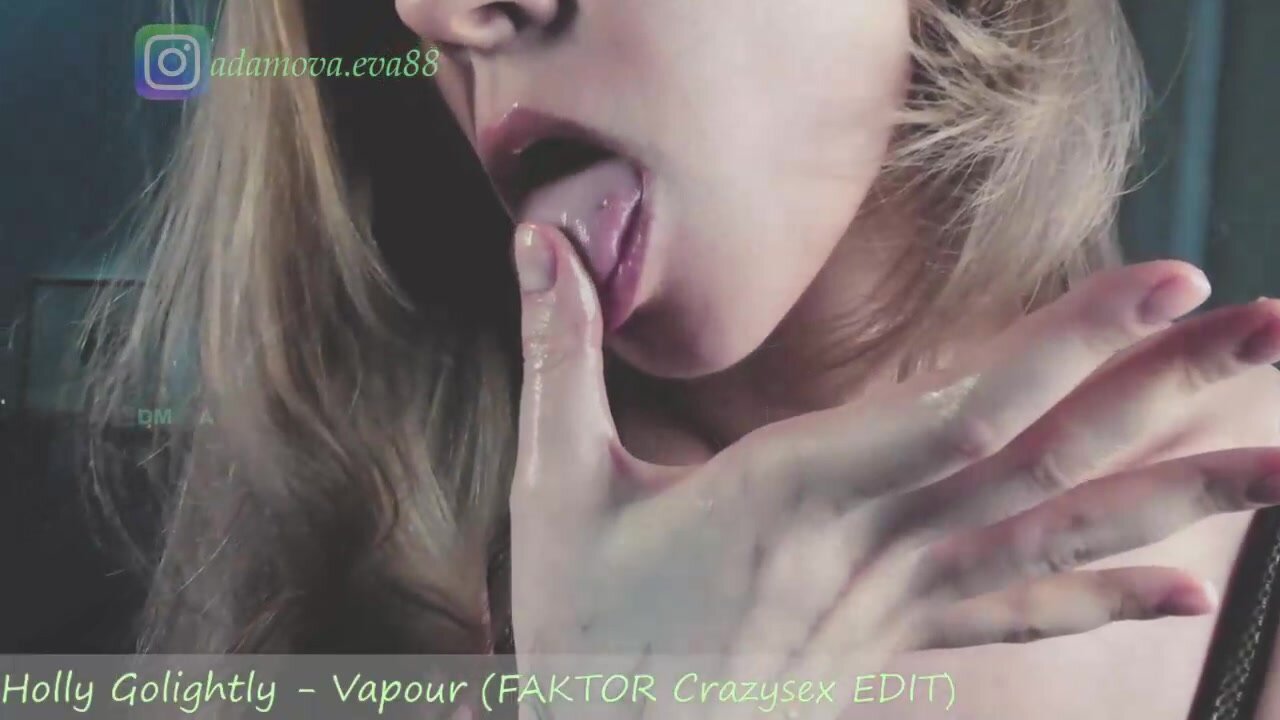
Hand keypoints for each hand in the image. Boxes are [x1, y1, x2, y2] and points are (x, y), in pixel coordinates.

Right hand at [507, 223, 1279, 719]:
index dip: (1071, 346)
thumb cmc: (589, 632)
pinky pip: (1019, 614)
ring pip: (1056, 540)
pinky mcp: (899, 638)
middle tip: (1273, 331)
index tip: (1170, 288)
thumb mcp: (556, 488)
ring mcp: (898, 600)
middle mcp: (873, 545)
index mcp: (797, 494)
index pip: (962, 409)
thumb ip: (561, 355)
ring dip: (1177, 496)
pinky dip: (1105, 596)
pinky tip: (1183, 586)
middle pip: (1045, 461)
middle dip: (1166, 392)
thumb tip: (539, 242)